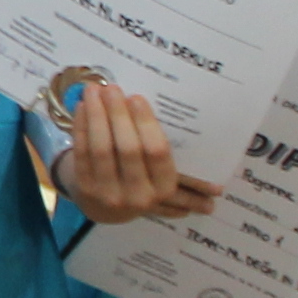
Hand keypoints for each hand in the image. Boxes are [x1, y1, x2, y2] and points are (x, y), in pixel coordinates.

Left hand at [53, 78, 218, 224]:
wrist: (103, 210)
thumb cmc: (140, 184)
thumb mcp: (163, 185)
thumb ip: (186, 183)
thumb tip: (215, 184)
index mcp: (163, 188)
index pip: (157, 152)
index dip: (145, 123)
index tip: (137, 97)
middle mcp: (136, 195)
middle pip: (128, 148)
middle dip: (119, 114)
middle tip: (114, 88)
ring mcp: (107, 193)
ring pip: (101, 148)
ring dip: (97, 115)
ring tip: (94, 89)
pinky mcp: (84, 187)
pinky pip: (81, 152)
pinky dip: (81, 126)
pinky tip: (83, 106)